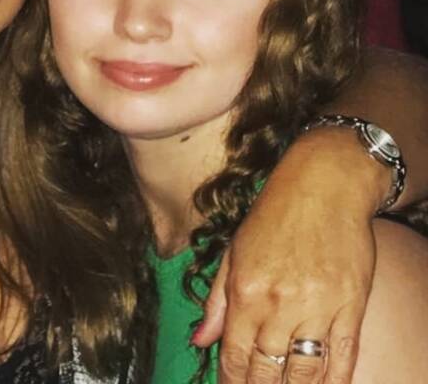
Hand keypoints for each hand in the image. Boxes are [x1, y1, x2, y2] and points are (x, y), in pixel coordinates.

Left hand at [192, 130, 382, 383]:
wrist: (325, 186)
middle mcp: (281, 303)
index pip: (235, 354)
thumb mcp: (235, 251)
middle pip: (268, 369)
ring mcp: (319, 308)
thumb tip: (199, 341)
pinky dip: (334, 381)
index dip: (231, 380)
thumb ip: (217, 301)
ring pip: (305, 372)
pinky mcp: (351, 307)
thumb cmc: (274, 214)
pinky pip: (343, 358)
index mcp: (247, 289)